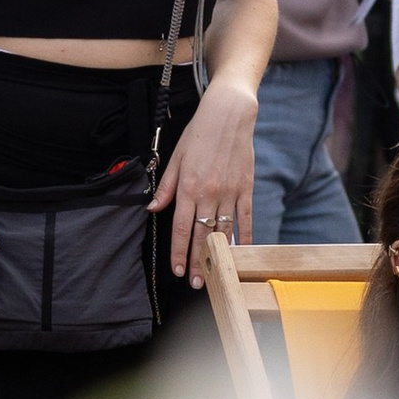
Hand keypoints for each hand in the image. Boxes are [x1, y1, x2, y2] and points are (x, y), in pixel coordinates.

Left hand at [152, 77, 257, 286]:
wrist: (229, 115)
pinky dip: (245, 237)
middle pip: (201, 235)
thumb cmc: (199, 135)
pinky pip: (245, 218)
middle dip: (198, 261)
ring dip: (218, 254)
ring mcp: (229, 192)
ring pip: (222, 231)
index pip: (180, 227)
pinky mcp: (246, 189)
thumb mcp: (175, 158)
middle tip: (196, 284)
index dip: (178, 251)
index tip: (177, 270)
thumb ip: (165, 186)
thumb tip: (152, 208)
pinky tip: (242, 252)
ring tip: (215, 274)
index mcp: (187, 186)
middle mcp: (208, 193)